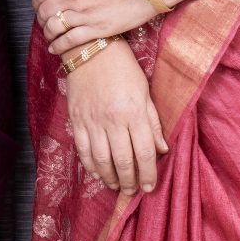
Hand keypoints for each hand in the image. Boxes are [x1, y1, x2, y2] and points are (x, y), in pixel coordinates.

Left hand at [35, 0, 157, 58]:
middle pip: (44, 11)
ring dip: (48, 33)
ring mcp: (85, 14)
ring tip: (51, 35)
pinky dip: (58, 46)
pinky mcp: (99, 29)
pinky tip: (55, 48)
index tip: (40, 6)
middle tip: (45, 22)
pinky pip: (70, 41)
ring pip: (53, 27)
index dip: (36, 1)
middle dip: (41, 18)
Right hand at [63, 40, 167, 193]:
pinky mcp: (76, 120)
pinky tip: (98, 173)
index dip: (147, 174)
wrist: (91, 49)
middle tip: (132, 191)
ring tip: (117, 186)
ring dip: (110, 178)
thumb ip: (153, 122)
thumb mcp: (145, 92)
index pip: (143, 153)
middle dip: (129, 181)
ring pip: (101, 160)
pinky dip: (90, 165)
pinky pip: (83, 150)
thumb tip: (163, 149)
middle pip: (123, 161)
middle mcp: (112, 120)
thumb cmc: (123, 68)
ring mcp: (92, 121)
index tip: (149, 187)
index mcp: (133, 112)